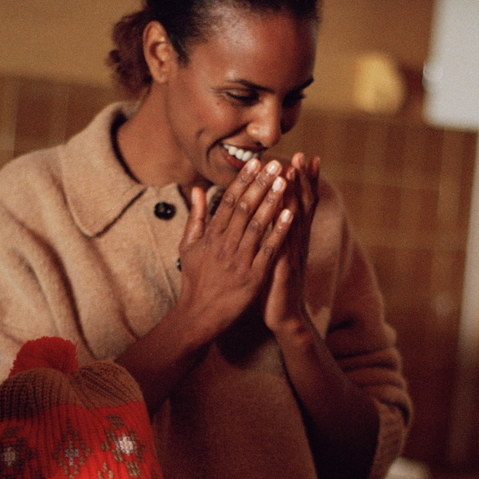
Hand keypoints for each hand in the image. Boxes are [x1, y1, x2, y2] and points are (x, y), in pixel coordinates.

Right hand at [177, 157, 292, 341]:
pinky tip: (290, 214)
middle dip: (260, 184)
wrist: (199, 316)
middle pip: (244, 209)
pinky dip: (278, 231)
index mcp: (211, 237)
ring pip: (257, 226)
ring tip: (284, 181)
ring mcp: (239, 261)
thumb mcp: (188, 247)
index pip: (228, 202)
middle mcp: (225, 245)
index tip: (255, 163)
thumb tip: (197, 189)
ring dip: (271, 202)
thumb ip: (195, 217)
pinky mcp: (252, 277)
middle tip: (275, 164)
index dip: (243, 181)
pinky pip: (268, 251)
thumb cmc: (195, 281)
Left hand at [263, 153, 319, 335]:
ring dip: (295, 195)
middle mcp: (297, 242)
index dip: (303, 181)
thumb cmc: (276, 287)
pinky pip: (285, 242)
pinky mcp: (284, 268)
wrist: (285, 318)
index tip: (303, 157)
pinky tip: (284, 211)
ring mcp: (293, 254)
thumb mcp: (275, 255)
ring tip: (294, 173)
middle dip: (302, 180)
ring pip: (295, 220)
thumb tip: (270, 215)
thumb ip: (274, 235)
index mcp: (293, 238)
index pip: (300, 203)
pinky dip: (285, 225)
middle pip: (303, 206)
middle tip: (302, 155)